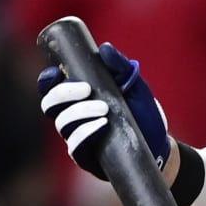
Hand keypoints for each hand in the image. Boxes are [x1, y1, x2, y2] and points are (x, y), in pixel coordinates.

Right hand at [37, 42, 171, 178]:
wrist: (159, 142)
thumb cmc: (141, 110)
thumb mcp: (133, 84)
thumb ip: (119, 65)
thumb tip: (104, 49)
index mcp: (77, 97)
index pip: (51, 88)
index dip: (47, 80)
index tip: (55, 72)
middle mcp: (72, 117)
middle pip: (50, 106)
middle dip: (63, 94)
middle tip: (86, 88)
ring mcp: (77, 137)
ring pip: (62, 125)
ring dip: (80, 113)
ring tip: (104, 109)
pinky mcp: (86, 157)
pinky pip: (76, 147)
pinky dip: (86, 133)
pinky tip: (102, 125)